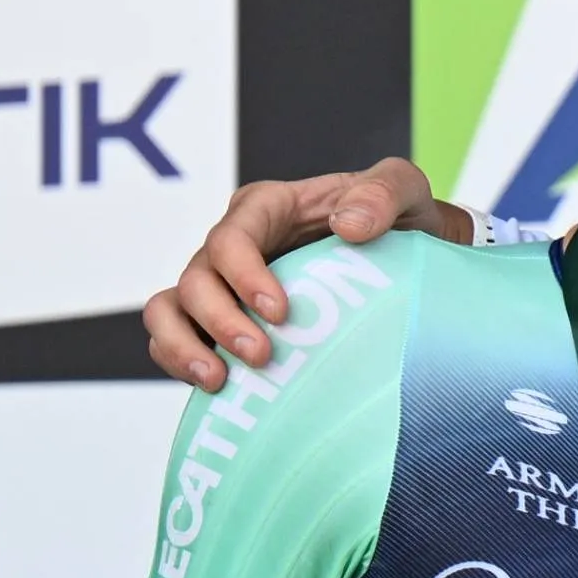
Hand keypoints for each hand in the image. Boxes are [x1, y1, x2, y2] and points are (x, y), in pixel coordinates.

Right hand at [143, 159, 464, 389]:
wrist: (407, 259)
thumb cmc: (395, 218)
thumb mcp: (403, 189)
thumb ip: (382, 193)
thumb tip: (349, 226)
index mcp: (266, 207)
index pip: (231, 238)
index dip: (244, 275)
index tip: (280, 312)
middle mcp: (232, 246)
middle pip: (196, 280)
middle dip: (220, 320)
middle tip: (261, 356)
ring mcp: (220, 285)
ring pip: (170, 310)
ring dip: (183, 346)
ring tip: (217, 381)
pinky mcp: (218, 321)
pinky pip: (176, 339)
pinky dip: (181, 362)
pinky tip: (215, 388)